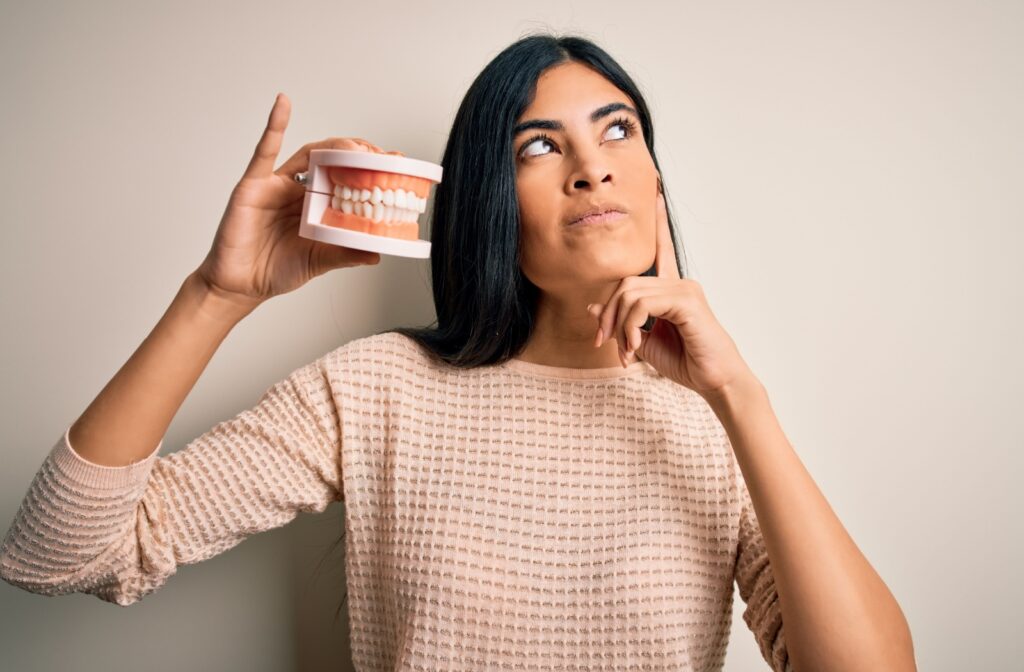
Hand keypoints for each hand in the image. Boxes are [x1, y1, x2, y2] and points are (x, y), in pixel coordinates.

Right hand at [195, 93, 397, 311]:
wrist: (240, 286)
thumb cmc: (275, 271)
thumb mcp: (318, 262)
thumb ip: (344, 254)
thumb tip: (376, 254)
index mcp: (317, 208)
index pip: (348, 181)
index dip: (370, 171)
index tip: (396, 165)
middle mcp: (300, 192)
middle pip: (333, 162)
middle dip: (359, 156)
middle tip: (382, 158)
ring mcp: (278, 186)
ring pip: (309, 155)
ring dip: (335, 147)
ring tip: (356, 147)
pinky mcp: (254, 185)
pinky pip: (264, 151)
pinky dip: (274, 125)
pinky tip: (283, 104)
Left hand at [586, 192, 755, 399]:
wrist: (716, 381)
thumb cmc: (686, 362)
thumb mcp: (643, 343)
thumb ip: (621, 322)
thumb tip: (593, 308)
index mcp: (671, 290)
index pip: (662, 249)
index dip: (659, 221)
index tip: (657, 192)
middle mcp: (679, 284)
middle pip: (625, 282)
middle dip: (608, 314)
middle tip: (603, 343)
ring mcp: (685, 289)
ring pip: (630, 293)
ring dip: (619, 326)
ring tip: (626, 352)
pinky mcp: (687, 300)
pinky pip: (642, 304)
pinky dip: (631, 326)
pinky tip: (636, 346)